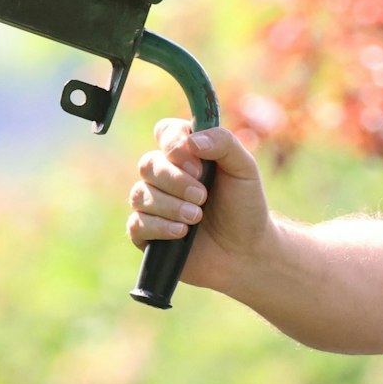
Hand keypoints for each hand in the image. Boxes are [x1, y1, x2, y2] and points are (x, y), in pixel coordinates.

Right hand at [127, 119, 273, 293]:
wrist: (245, 251)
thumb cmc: (244, 206)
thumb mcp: (244, 168)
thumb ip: (224, 143)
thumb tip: (192, 139)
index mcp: (188, 153)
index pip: (165, 132)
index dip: (174, 144)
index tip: (197, 165)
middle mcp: (166, 175)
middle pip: (148, 164)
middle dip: (176, 181)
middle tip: (203, 196)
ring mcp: (154, 203)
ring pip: (140, 194)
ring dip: (171, 206)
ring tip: (197, 217)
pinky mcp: (146, 232)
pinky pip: (137, 223)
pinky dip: (160, 227)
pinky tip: (182, 233)